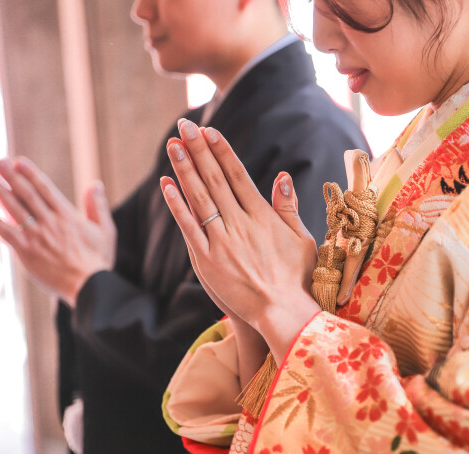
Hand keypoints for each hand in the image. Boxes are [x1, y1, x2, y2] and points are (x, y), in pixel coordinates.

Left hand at [0, 156, 116, 306]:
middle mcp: (50, 223)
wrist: (89, 286)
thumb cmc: (99, 260)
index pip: (45, 188)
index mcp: (68, 215)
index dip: (31, 173)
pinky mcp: (26, 252)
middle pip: (26, 194)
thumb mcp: (106, 230)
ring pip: (14, 209)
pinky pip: (5, 233)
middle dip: (11, 176)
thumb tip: (95, 184)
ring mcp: (36, 237)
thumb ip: (97, 206)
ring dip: (0, 192)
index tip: (19, 161)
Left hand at [160, 120, 319, 361]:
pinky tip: (166, 185)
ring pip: (199, 198)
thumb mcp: (302, 240)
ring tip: (172, 144)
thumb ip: (288, 208)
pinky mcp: (207, 261)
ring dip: (184, 169)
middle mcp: (240, 223)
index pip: (238, 175)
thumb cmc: (297, 278)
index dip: (222, 152)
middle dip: (198, 149)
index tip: (209, 131)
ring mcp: (222, 241)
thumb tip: (282, 177)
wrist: (282, 312)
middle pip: (215, 179)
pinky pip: (188, 227)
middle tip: (184, 124)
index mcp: (263, 216)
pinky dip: (177, 205)